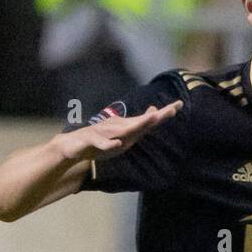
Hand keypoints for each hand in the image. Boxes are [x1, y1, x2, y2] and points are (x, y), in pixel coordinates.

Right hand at [58, 101, 182, 164]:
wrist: (71, 146)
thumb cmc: (98, 141)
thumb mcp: (122, 135)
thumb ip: (139, 125)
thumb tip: (155, 112)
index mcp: (125, 128)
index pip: (147, 121)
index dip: (163, 114)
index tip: (179, 105)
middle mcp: (116, 127)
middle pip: (138, 123)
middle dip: (154, 118)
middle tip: (171, 110)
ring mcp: (103, 133)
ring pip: (121, 131)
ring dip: (136, 126)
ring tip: (150, 121)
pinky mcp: (90, 141)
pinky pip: (101, 143)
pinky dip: (108, 144)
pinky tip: (117, 143)